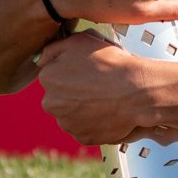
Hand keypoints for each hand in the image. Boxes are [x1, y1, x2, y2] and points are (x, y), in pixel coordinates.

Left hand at [36, 31, 177, 147]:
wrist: (137, 90)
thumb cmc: (110, 62)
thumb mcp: (79, 40)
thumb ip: (53, 49)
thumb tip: (41, 60)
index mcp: (48, 78)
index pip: (53, 75)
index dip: (71, 70)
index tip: (88, 69)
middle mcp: (51, 103)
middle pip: (59, 97)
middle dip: (74, 92)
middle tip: (97, 84)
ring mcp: (67, 123)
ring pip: (71, 114)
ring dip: (83, 108)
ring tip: (105, 98)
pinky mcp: (83, 137)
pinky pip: (85, 128)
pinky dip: (94, 122)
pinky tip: (108, 111)